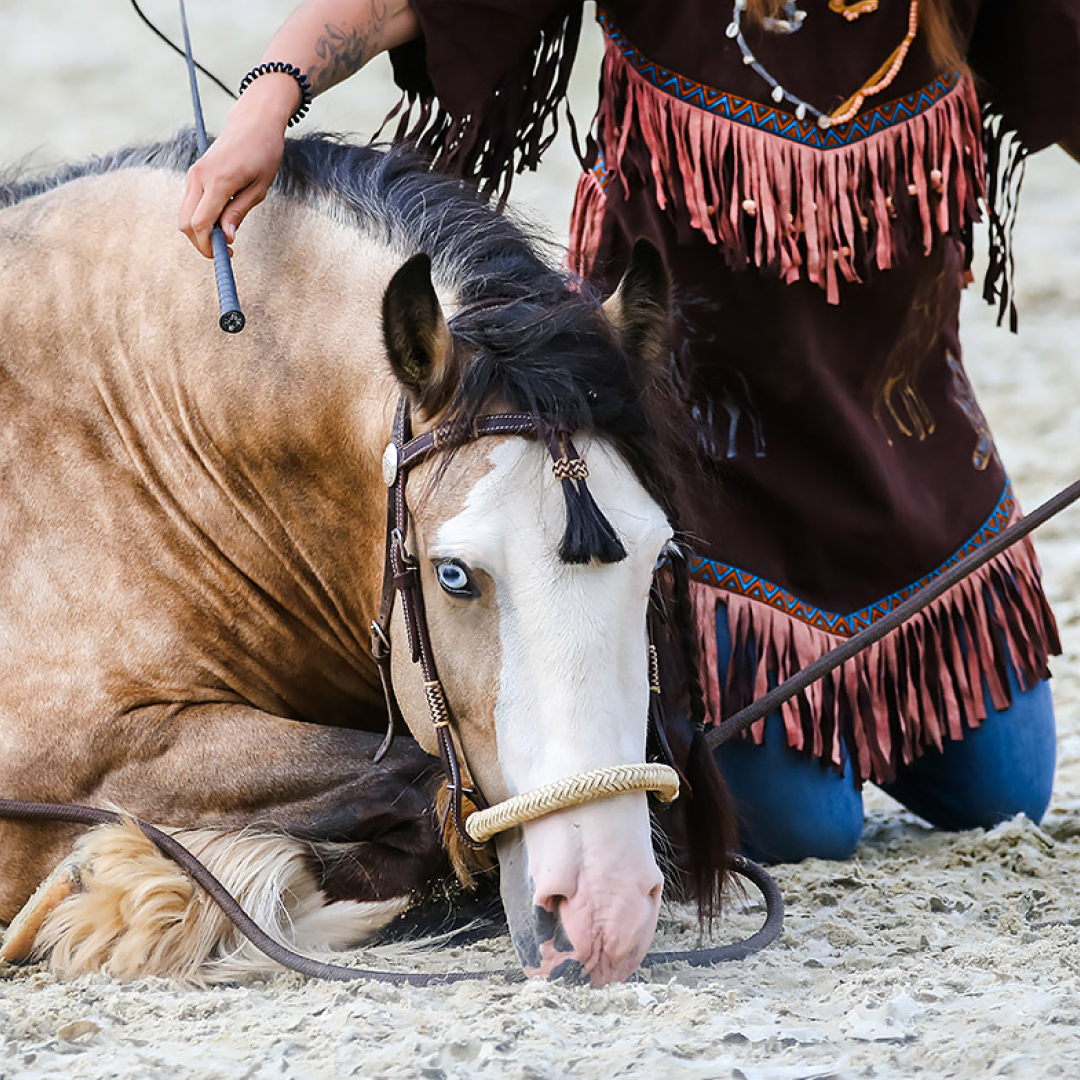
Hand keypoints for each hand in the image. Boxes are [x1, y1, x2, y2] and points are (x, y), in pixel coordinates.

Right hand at [178, 74, 296, 257]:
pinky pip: (190, 205)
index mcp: (217, 181)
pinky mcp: (194, 175)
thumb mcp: (259, 188)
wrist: (253, 123)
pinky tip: (220, 221)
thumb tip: (226, 237)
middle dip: (201, 243)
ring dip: (200, 232)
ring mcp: (193, 175)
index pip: (200, 223)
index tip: (225, 254)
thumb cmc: (263, 153)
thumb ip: (239, 212)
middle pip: (185, 223)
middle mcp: (199, 177)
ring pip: (184, 215)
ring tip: (225, 236)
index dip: (209, 246)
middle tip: (225, 250)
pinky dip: (200, 219)